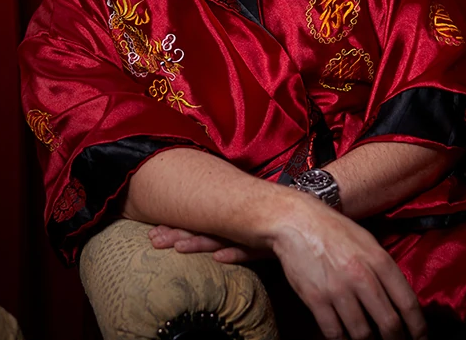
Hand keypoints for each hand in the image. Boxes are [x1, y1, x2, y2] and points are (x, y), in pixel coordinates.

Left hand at [148, 225, 267, 262]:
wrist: (313, 207)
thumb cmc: (279, 217)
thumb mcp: (249, 223)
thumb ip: (232, 231)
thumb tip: (211, 246)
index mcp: (232, 216)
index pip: (201, 219)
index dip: (177, 224)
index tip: (153, 230)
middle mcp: (240, 222)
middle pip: (205, 227)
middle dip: (178, 232)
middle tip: (153, 239)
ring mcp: (255, 232)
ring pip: (223, 237)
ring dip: (199, 242)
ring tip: (177, 247)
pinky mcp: (271, 243)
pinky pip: (252, 250)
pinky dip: (236, 252)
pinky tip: (219, 258)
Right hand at [269, 194, 427, 339]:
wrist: (296, 222)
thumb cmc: (334, 230)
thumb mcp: (368, 241)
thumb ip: (385, 268)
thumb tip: (399, 297)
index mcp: (380, 261)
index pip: (408, 303)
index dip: (418, 327)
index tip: (420, 338)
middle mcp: (362, 277)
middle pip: (389, 323)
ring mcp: (338, 290)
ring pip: (362, 333)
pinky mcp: (316, 299)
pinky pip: (334, 332)